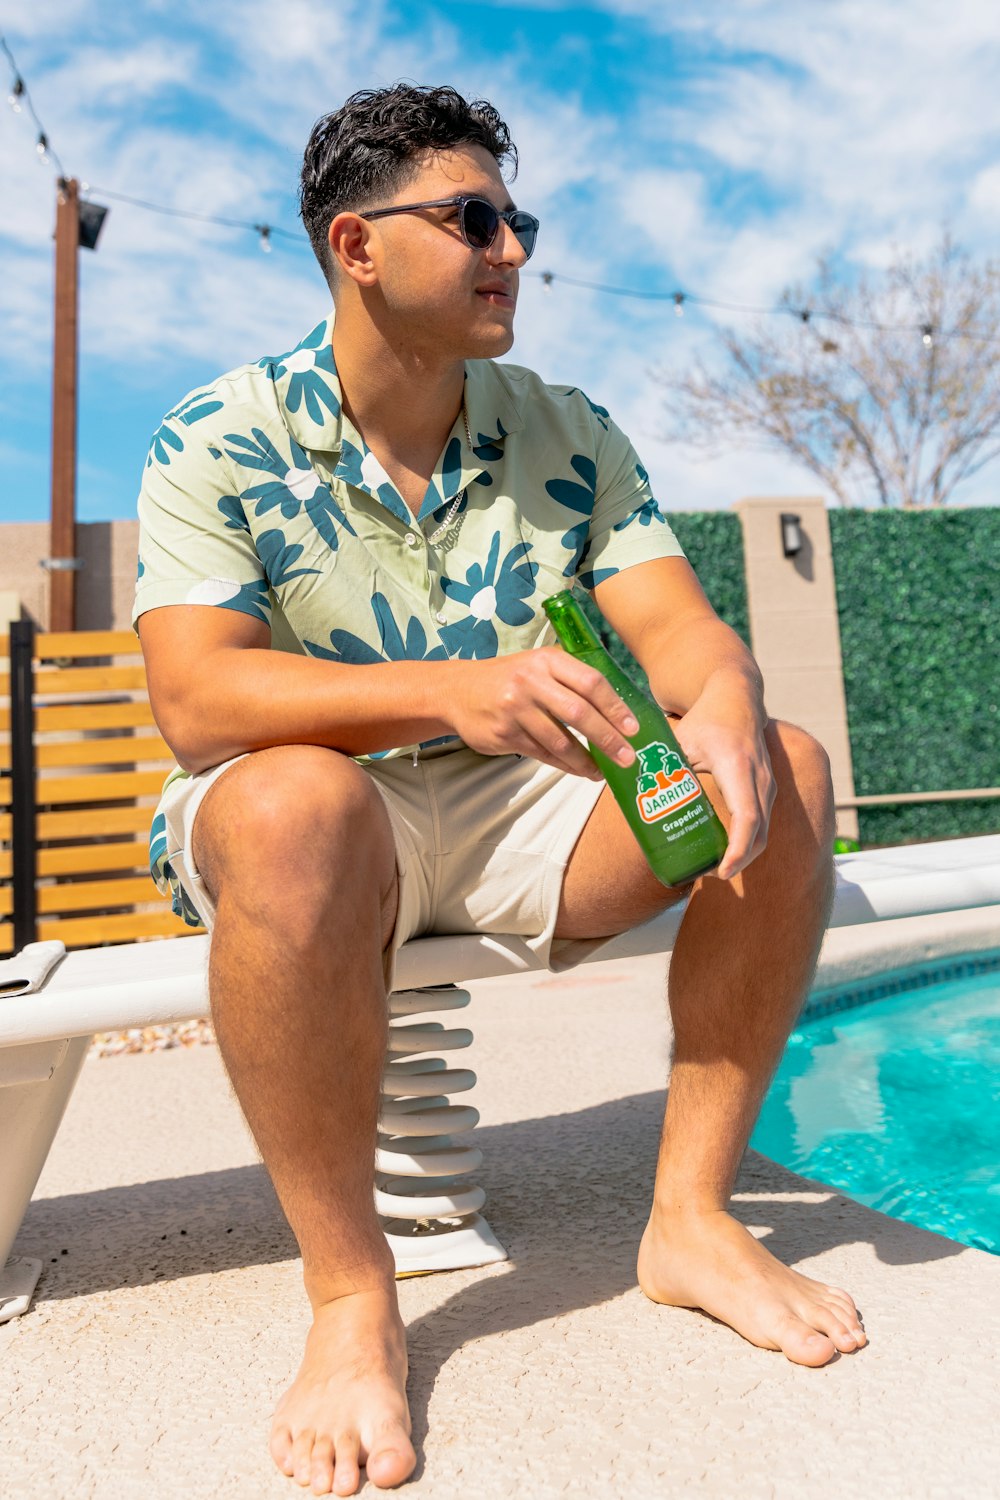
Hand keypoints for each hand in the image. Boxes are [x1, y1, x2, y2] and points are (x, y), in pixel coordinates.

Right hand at [448, 648, 638, 779]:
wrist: (458, 691)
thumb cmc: (510, 678)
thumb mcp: (539, 665)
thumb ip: (571, 679)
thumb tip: (616, 709)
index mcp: (547, 660)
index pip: (590, 682)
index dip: (615, 707)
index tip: (633, 728)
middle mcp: (531, 682)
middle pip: (578, 713)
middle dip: (607, 738)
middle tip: (627, 758)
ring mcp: (515, 709)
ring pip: (560, 740)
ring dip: (586, 760)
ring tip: (604, 772)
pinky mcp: (504, 733)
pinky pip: (542, 753)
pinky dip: (565, 765)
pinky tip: (580, 770)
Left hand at [670, 695, 775, 880]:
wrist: (736, 697)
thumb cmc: (705, 719)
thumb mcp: (679, 740)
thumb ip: (658, 766)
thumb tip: (621, 791)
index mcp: (737, 767)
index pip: (746, 817)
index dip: (737, 849)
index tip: (721, 871)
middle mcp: (760, 778)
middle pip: (759, 833)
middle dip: (738, 860)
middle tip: (708, 874)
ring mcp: (768, 784)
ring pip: (764, 832)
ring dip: (743, 854)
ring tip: (713, 867)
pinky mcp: (767, 789)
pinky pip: (763, 823)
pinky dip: (748, 842)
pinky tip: (724, 852)